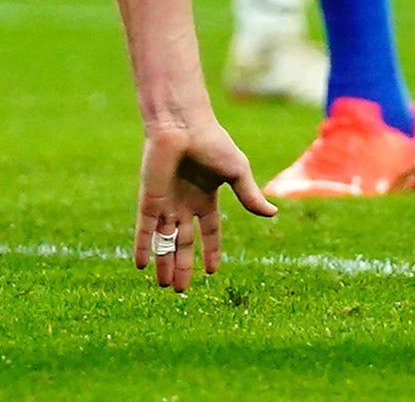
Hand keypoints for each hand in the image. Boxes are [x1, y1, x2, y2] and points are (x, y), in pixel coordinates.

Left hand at [133, 114, 272, 293]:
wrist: (183, 124)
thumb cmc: (212, 141)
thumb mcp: (236, 172)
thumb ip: (250, 195)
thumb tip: (272, 214)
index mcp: (206, 196)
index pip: (209, 230)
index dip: (211, 250)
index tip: (212, 272)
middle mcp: (184, 202)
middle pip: (183, 242)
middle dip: (183, 265)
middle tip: (181, 290)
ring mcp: (166, 202)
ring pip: (164, 240)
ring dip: (164, 263)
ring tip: (166, 287)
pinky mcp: (150, 200)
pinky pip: (145, 229)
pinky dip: (143, 247)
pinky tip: (141, 266)